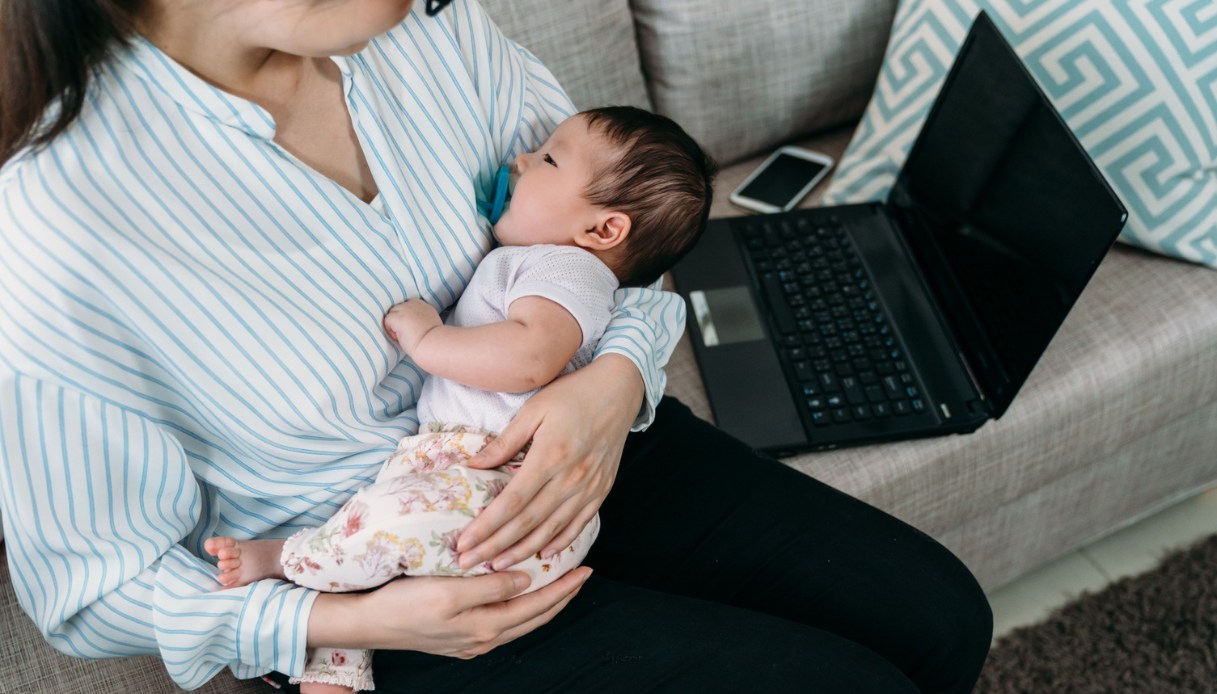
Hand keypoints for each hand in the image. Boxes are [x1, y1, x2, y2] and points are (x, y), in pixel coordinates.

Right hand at [308, 568, 591, 657]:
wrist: (367, 623)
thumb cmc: (404, 603)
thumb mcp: (449, 590)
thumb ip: (490, 587)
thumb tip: (525, 580)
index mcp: (485, 627)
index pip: (537, 606)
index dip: (564, 588)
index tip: (586, 569)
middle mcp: (484, 639)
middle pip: (535, 618)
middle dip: (561, 596)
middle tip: (583, 574)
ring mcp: (472, 641)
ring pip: (520, 621)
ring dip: (543, 602)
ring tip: (560, 582)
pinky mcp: (460, 637)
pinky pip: (503, 621)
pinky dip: (521, 607)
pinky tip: (521, 593)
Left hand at [383, 299, 441, 353]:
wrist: (432, 345)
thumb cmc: (431, 339)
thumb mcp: (430, 321)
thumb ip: (421, 317)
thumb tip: (413, 321)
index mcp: (423, 305)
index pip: (407, 305)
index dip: (405, 316)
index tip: (410, 327)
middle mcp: (413, 304)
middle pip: (398, 308)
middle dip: (399, 319)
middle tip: (406, 333)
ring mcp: (405, 310)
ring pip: (391, 313)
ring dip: (394, 324)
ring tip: (403, 335)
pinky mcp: (398, 318)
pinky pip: (387, 320)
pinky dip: (390, 330)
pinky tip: (399, 337)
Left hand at [456, 354, 642, 569]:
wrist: (619, 389)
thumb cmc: (572, 394)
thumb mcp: (534, 409)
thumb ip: (505, 442)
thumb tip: (473, 466)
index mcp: (550, 456)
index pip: (512, 502)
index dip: (486, 527)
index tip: (464, 543)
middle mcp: (571, 478)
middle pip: (528, 523)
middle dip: (496, 547)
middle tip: (469, 564)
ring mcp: (589, 487)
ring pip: (552, 530)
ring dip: (524, 551)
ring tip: (498, 567)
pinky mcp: (602, 489)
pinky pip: (580, 524)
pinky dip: (561, 542)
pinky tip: (543, 554)